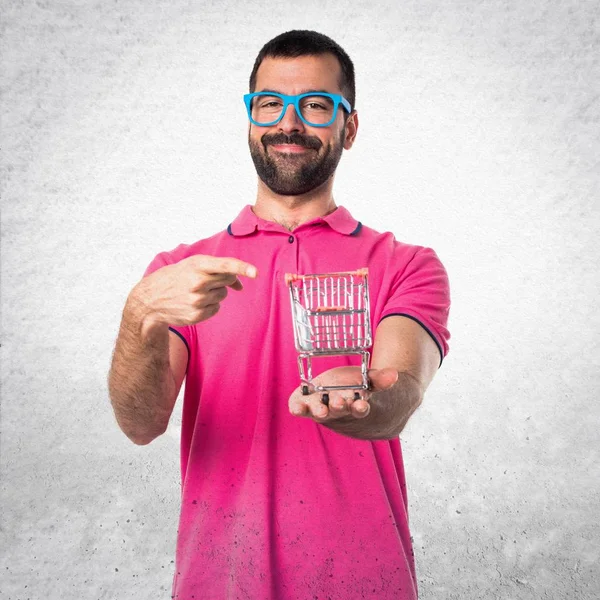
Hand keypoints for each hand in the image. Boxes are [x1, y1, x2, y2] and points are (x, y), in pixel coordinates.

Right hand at [129, 255, 257, 327]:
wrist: (151, 299)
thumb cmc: (177, 277)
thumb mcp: (192, 265)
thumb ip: (218, 269)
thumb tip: (240, 285)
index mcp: (197, 265)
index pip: (225, 265)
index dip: (242, 268)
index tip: (255, 273)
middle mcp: (198, 282)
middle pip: (228, 279)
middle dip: (222, 279)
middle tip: (205, 279)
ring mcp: (197, 300)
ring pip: (223, 294)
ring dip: (214, 292)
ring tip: (195, 291)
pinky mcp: (197, 314)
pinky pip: (217, 307)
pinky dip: (210, 304)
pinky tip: (194, 302)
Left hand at [288, 366, 398, 422]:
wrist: (340, 396)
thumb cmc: (356, 388)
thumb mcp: (369, 380)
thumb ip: (380, 379)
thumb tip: (394, 374)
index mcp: (355, 406)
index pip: (359, 410)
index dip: (359, 408)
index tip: (360, 404)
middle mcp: (337, 411)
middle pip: (338, 411)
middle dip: (338, 407)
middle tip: (338, 402)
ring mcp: (321, 409)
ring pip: (319, 413)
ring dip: (319, 411)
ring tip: (319, 409)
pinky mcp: (306, 404)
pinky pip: (300, 410)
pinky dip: (298, 409)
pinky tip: (297, 407)